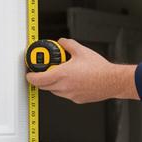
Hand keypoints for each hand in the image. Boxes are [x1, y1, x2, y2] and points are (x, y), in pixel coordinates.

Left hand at [24, 38, 138, 102]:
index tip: (30, 72)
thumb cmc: (99, 68)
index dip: (30, 76)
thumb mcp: (81, 50)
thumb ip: (67, 44)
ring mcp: (70, 95)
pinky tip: (73, 80)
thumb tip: (61, 42)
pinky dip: (64, 88)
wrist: (112, 81)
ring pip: (54, 91)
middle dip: (41, 79)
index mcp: (62, 74)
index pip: (37, 79)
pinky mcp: (77, 99)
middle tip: (44, 71)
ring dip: (52, 84)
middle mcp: (64, 87)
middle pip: (43, 86)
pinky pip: (65, 94)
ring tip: (61, 74)